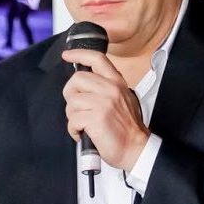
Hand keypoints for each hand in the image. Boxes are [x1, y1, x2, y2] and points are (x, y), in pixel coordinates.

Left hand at [61, 49, 149, 171]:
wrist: (136, 148)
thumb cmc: (127, 129)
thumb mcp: (124, 99)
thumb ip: (107, 88)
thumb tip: (85, 85)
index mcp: (117, 83)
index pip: (97, 59)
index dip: (79, 54)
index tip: (67, 55)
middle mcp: (111, 89)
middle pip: (77, 80)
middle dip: (71, 95)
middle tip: (78, 108)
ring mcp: (103, 103)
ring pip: (72, 102)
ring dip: (73, 116)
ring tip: (84, 125)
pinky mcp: (96, 118)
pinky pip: (73, 120)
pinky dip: (74, 130)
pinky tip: (83, 134)